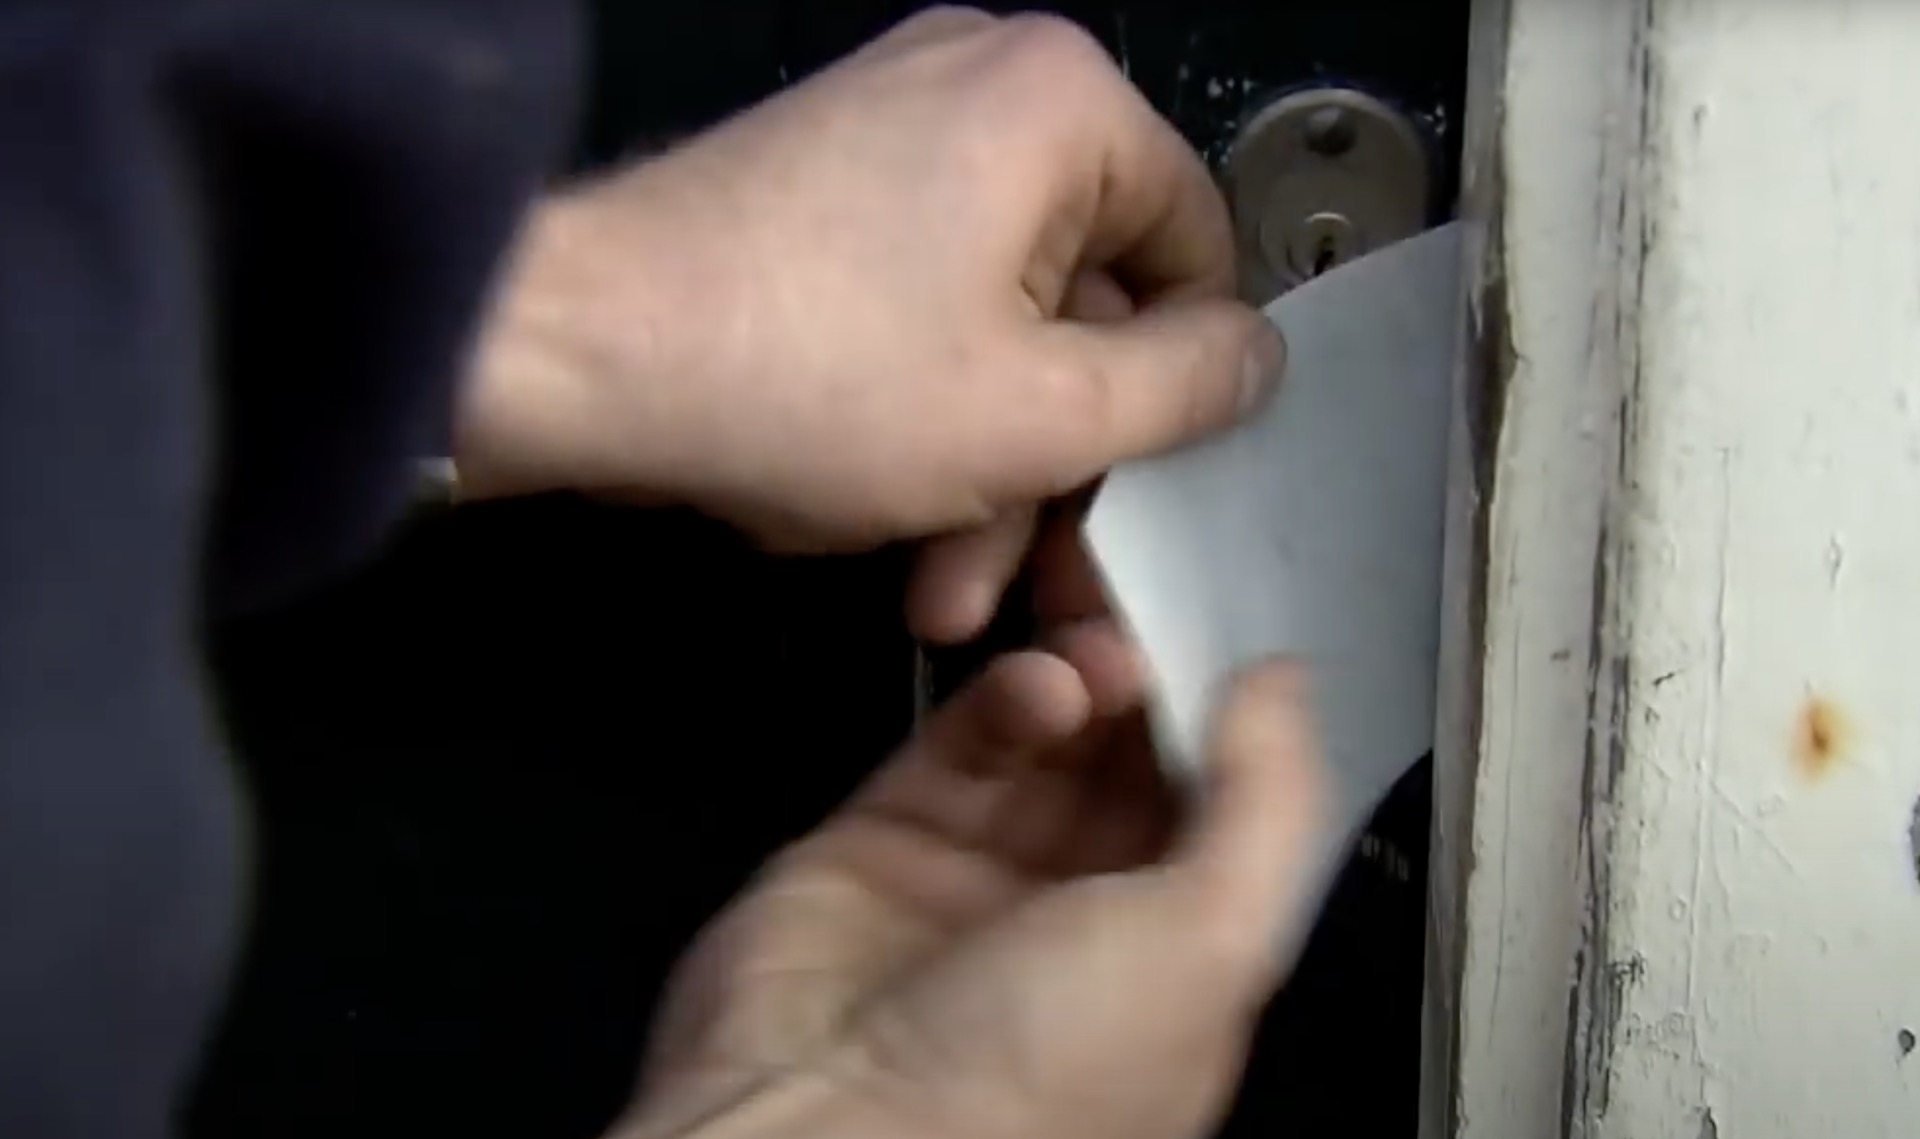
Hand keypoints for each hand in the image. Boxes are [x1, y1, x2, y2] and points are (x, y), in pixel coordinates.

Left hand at [453, 8, 1281, 636]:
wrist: (557, 357)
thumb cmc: (803, 377)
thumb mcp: (1038, 417)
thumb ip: (1183, 391)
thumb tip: (1257, 358)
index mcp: (1059, 104)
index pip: (1197, 249)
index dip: (1183, 391)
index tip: (1147, 492)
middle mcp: (979, 93)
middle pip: (1085, 305)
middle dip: (1057, 466)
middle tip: (1039, 582)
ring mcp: (887, 142)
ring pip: (991, 329)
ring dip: (980, 472)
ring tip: (940, 592)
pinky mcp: (815, 200)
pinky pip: (911, 314)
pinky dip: (910, 419)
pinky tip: (873, 526)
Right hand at [614, 650, 1326, 1138]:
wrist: (833, 1128)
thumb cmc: (1051, 1064)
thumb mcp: (1214, 942)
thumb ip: (1266, 803)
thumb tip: (1285, 682)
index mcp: (1180, 963)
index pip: (1222, 812)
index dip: (1230, 721)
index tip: (1234, 625)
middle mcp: (1087, 919)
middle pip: (1136, 762)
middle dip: (1152, 677)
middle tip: (1151, 593)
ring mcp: (980, 874)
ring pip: (1052, 739)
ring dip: (1083, 674)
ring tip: (1093, 646)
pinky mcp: (885, 834)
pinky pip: (962, 742)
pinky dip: (1004, 698)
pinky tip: (1037, 681)